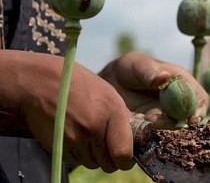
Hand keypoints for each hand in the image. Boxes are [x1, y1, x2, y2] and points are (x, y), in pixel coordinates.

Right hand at [0, 50, 134, 172]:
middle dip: (110, 159)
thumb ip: (122, 117)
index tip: (125, 158)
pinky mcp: (58, 146)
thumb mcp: (108, 93)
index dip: (126, 160)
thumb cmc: (79, 85)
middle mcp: (95, 127)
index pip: (124, 153)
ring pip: (92, 163)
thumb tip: (133, 139)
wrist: (41, 82)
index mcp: (113, 111)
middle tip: (106, 147)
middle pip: (108, 164)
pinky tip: (74, 136)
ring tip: (87, 136)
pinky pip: (75, 160)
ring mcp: (75, 138)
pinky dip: (78, 154)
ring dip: (93, 156)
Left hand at [98, 51, 208, 128]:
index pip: (200, 98)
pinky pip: (155, 135)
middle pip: (188, 118)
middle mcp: (178, 102)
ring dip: (158, 128)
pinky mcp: (152, 127)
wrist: (109, 83)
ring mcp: (165, 116)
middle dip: (176, 123)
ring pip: (171, 129)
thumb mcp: (137, 65)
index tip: (192, 120)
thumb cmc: (128, 68)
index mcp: (182, 83)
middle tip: (155, 120)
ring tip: (140, 118)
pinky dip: (146, 132)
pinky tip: (133, 122)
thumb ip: (149, 72)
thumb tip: (164, 77)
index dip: (200, 110)